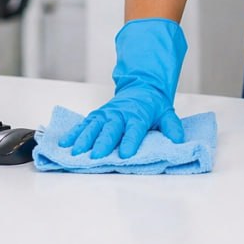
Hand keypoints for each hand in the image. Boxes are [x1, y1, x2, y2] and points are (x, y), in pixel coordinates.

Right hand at [60, 18, 186, 158]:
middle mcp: (120, 114)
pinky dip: (74, 132)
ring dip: (84, 138)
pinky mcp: (97, 115)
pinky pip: (84, 124)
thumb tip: (178, 141)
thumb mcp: (167, 113)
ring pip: (94, 126)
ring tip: (76, 151)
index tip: (126, 154)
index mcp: (138, 115)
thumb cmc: (153, 106)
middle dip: (103, 142)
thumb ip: (172, 127)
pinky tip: (65, 143)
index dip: (131, 141)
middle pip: (111, 129)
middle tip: (96, 156)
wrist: (141, 87)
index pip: (135, 129)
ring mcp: (106, 114)